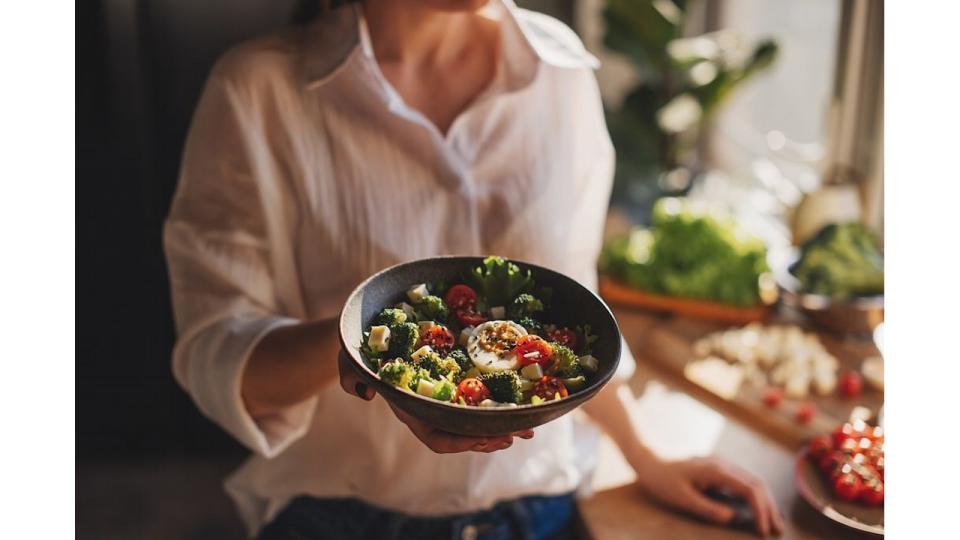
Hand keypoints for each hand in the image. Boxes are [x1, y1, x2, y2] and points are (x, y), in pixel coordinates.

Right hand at [338, 350, 533, 453]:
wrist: (368, 338)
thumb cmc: (359, 353)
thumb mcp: (349, 361)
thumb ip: (351, 377)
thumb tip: (364, 394)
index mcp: (411, 410)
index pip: (436, 438)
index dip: (461, 442)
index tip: (484, 437)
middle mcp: (431, 409)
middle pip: (465, 434)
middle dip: (491, 437)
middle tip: (516, 434)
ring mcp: (445, 396)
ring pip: (478, 419)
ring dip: (503, 425)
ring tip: (528, 427)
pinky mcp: (456, 380)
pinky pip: (481, 397)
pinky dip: (501, 403)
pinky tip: (521, 403)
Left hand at [635, 456, 784, 536]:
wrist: (649, 460)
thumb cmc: (662, 479)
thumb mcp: (681, 498)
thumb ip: (707, 508)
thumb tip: (733, 518)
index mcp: (716, 470)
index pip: (749, 489)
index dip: (760, 510)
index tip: (764, 531)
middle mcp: (723, 464)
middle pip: (757, 483)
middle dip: (770, 507)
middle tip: (777, 530)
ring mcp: (722, 465)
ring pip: (753, 481)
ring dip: (765, 501)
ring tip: (773, 522)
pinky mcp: (719, 469)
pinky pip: (743, 481)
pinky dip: (755, 496)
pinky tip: (759, 509)